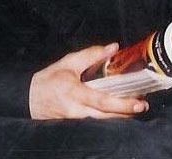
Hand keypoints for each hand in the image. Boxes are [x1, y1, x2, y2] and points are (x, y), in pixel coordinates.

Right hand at [29, 43, 149, 119]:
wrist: (30, 98)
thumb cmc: (48, 80)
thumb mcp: (67, 63)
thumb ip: (91, 55)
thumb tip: (113, 48)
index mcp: (75, 93)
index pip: (102, 101)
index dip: (122, 104)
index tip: (138, 102)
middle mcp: (78, 110)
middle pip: (108, 116)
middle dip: (127, 112)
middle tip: (142, 104)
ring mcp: (78, 120)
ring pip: (104, 121)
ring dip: (121, 115)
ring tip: (133, 106)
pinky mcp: (78, 124)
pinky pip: (98, 122)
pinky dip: (109, 116)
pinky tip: (118, 110)